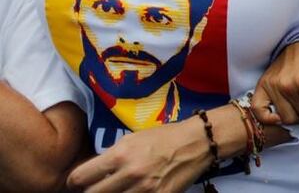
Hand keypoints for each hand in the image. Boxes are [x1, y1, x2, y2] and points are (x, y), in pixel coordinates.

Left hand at [67, 119, 207, 192]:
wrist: (197, 142)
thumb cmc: (164, 137)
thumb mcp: (132, 140)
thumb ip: (111, 156)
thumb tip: (91, 172)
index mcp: (120, 155)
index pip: (79, 178)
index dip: (75, 182)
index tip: (79, 183)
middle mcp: (129, 174)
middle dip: (91, 192)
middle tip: (96, 188)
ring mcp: (144, 190)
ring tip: (117, 189)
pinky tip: (132, 192)